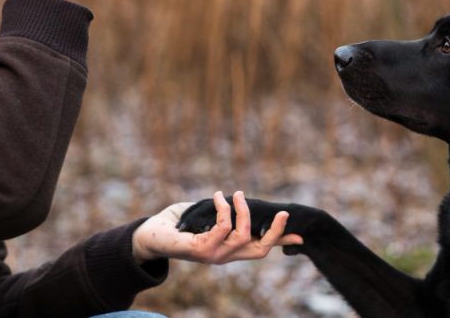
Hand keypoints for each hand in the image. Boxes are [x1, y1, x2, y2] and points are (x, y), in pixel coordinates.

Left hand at [132, 191, 303, 264]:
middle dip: (275, 232)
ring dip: (242, 209)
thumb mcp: (205, 216)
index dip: (280, 242)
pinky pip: (223, 226)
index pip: (260, 249)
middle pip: (261, 250)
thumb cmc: (175, 224)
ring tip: (233, 193)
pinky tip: (218, 196)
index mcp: (228, 249)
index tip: (300, 237)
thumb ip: (223, 212)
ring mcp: (214, 256)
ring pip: (244, 234)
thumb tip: (236, 198)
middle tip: (282, 212)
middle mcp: (224, 256)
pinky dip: (223, 207)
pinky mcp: (201, 250)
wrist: (148, 236)